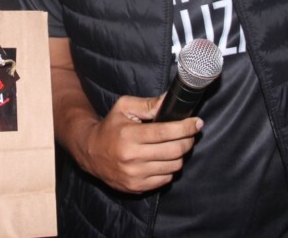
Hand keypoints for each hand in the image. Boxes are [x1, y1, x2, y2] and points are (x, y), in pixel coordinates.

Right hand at [78, 94, 201, 193]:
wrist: (90, 152)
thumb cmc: (110, 127)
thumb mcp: (124, 108)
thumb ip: (148, 104)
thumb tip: (170, 100)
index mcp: (129, 135)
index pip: (165, 132)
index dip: (186, 127)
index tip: (197, 122)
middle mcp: (132, 157)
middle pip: (174, 150)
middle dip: (188, 140)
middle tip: (190, 134)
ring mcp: (135, 175)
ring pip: (173, 166)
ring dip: (180, 155)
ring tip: (177, 146)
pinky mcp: (136, 187)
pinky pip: (166, 179)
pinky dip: (170, 168)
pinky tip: (165, 159)